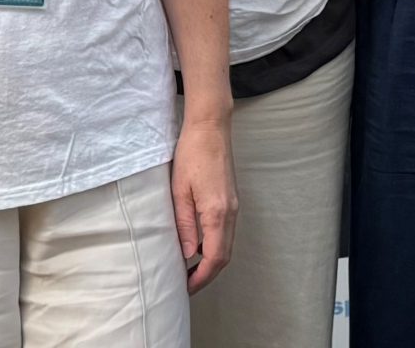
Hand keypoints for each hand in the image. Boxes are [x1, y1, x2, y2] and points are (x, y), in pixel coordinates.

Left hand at [170, 113, 236, 293]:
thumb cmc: (192, 153)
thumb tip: (187, 254)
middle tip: (186, 283)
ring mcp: (234, 205)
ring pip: (227, 244)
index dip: (201, 277)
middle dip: (207, 274)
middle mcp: (231, 212)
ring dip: (211, 261)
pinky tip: (197, 245)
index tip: (185, 287)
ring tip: (189, 268)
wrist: (211, 127)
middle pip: (224, 256)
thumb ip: (184, 224)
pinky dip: (215, 245)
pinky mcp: (232, 199)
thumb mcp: (180, 190)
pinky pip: (226, 231)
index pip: (214, 257)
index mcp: (218, 212)